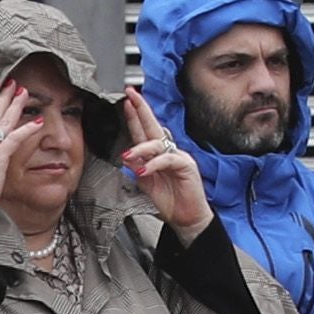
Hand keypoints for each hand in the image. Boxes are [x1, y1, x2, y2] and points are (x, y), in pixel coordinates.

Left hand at [116, 87, 212, 234]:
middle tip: (131, 96)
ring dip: (140, 148)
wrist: (187, 218)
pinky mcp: (186, 166)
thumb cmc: (170, 200)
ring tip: (128, 155)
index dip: (135, 116)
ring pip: (157, 143)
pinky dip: (155, 164)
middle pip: (153, 126)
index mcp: (157, 154)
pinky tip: (145, 169)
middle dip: (141, 110)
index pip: (144, 131)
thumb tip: (127, 156)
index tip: (126, 102)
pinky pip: (168, 159)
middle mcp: (168, 151)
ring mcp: (178, 157)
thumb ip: (137, 168)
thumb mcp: (146, 183)